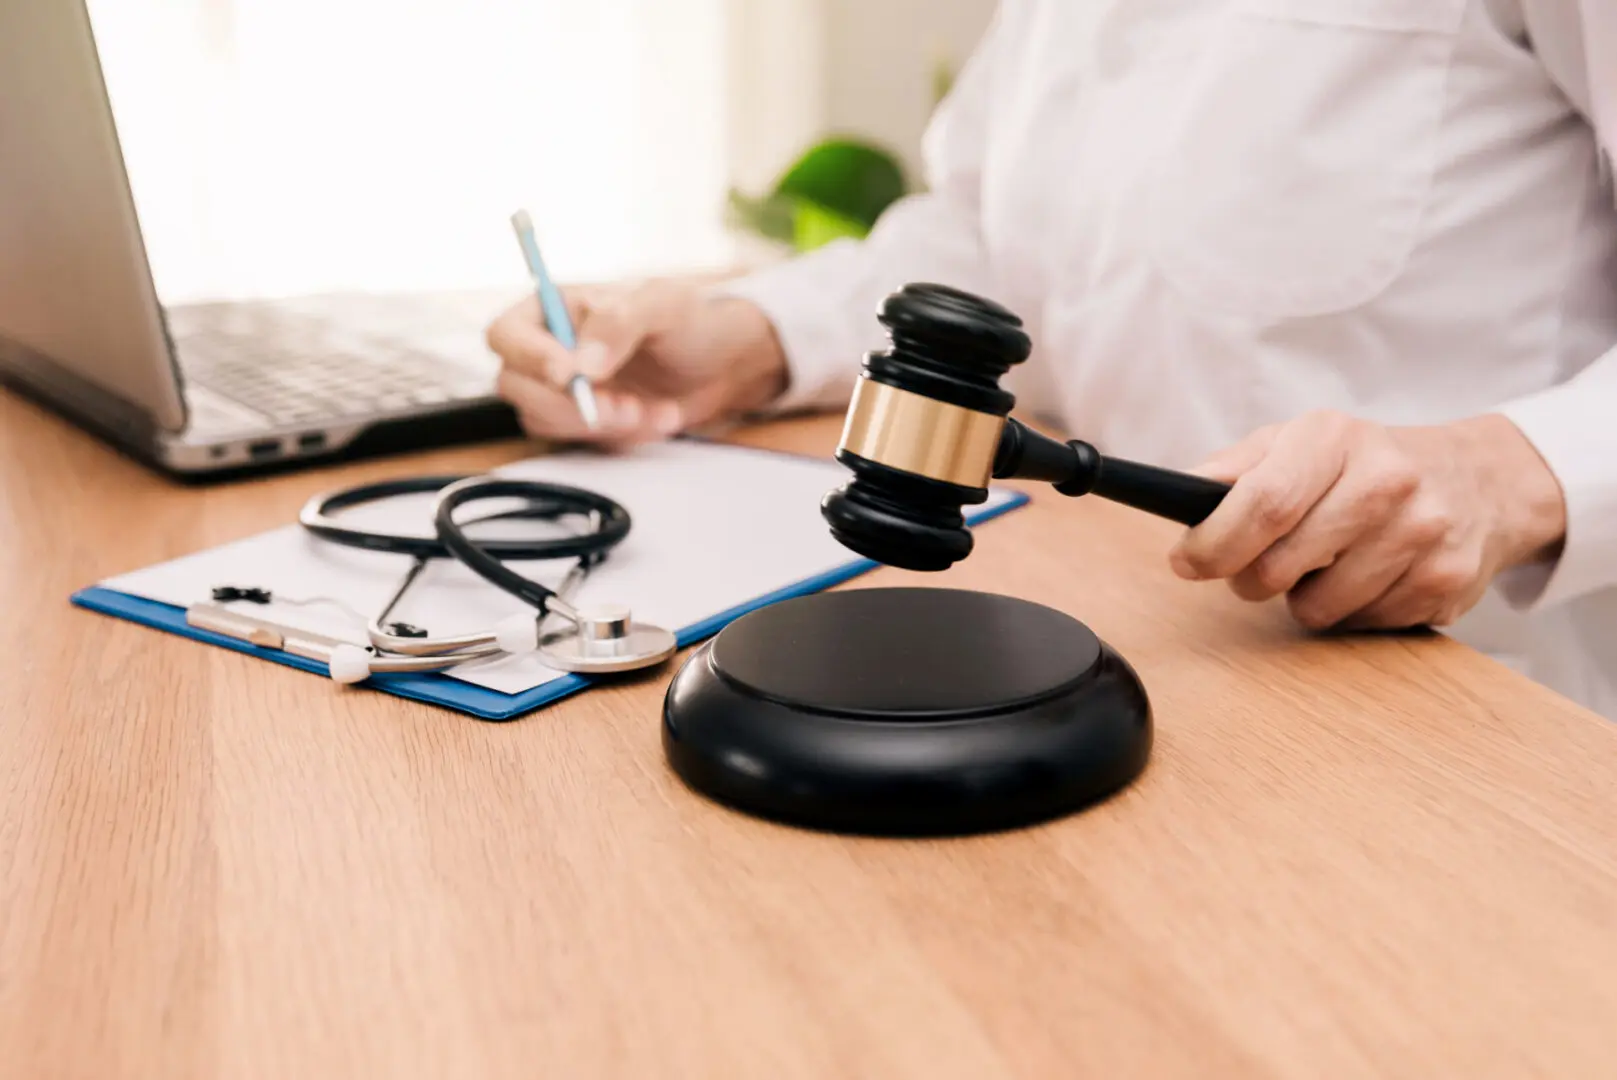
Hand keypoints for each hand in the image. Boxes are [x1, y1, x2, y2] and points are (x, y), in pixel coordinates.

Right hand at [485, 277, 788, 444]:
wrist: (722, 366)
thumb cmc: (691, 322)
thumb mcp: (665, 305)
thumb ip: (621, 322)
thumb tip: (582, 365)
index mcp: (556, 307)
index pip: (507, 334)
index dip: (528, 357)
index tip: (567, 375)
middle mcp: (550, 348)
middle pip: (515, 384)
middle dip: (569, 403)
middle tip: (621, 406)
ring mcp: (564, 389)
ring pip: (544, 419)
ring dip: (599, 422)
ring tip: (650, 407)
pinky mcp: (585, 421)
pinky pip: (582, 440)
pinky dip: (621, 436)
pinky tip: (658, 415)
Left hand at [1167, 410, 1566, 629]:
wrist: (1478, 478)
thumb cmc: (1364, 463)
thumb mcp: (1300, 442)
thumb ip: (1235, 468)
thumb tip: (1182, 494)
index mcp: (1335, 439)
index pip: (1262, 504)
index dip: (1213, 544)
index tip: (1188, 562)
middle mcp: (1386, 481)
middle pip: (1280, 565)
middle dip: (1249, 579)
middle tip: (1255, 567)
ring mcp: (1423, 533)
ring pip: (1317, 608)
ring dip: (1303, 598)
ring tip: (1323, 564)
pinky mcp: (1445, 582)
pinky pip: (1361, 624)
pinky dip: (1350, 611)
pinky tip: (1367, 576)